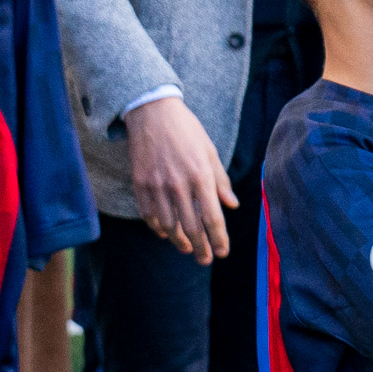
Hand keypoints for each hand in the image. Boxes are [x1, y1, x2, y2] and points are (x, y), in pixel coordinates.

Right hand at [125, 94, 238, 262]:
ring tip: (187, 249)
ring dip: (179, 241)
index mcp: (201, 176)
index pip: (212, 218)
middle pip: (192, 227)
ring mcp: (157, 185)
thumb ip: (221, 181)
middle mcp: (179, 184)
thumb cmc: (187, 130)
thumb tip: (232, 205)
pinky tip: (165, 233)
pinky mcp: (140, 183)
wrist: (152, 112)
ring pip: (169, 225)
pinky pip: (149, 214)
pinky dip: (158, 227)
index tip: (222, 252)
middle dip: (201, 248)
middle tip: (205, 260)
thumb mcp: (210, 151)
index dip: (219, 239)